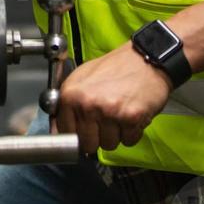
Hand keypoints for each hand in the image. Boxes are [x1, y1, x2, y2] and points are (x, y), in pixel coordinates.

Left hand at [54, 43, 171, 156]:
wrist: (146, 58)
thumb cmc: (116, 67)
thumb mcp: (82, 77)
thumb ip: (68, 103)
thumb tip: (57, 130)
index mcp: (71, 94)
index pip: (65, 133)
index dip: (77, 133)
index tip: (84, 130)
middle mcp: (88, 104)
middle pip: (88, 144)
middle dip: (98, 137)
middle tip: (106, 120)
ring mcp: (110, 112)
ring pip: (109, 145)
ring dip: (116, 135)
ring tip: (120, 114)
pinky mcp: (131, 118)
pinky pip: (128, 141)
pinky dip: (132, 132)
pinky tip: (131, 115)